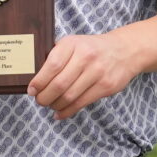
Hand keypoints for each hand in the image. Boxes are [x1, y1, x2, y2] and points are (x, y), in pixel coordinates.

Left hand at [28, 31, 146, 120]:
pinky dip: (67, 111)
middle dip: (45, 97)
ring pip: (70, 96)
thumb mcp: (74, 43)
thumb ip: (57, 56)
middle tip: (39, 101)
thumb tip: (34, 76)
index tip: (32, 90)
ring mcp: (98, 72)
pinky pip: (82, 103)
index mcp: (73, 44)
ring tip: (50, 105)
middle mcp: (86, 57)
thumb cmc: (91, 48)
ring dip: (55, 105)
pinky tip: (60, 113)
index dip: (39, 81)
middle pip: (59, 84)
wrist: (124, 50)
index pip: (52, 65)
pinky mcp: (106, 87)